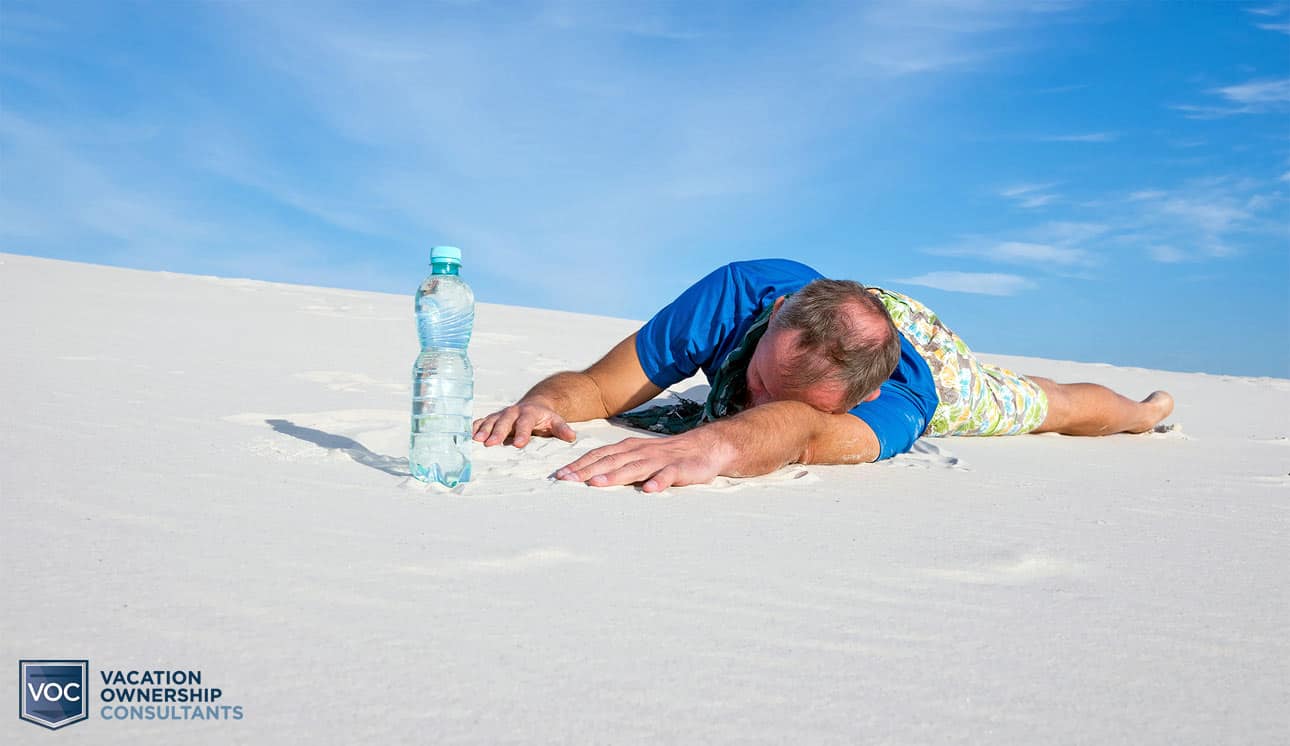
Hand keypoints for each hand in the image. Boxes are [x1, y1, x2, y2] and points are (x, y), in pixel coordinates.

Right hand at [472, 400, 576, 447]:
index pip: (525, 423)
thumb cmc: (545, 418)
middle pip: (504, 422)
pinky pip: (482, 421)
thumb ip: (562, 429)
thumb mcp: (555, 421)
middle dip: (497, 432)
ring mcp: (502, 414)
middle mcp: (513, 412)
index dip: (522, 433)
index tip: (518, 444)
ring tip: (476, 440)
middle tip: (490, 443)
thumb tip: (572, 437)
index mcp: (529, 413)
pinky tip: (467, 436)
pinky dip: (474, 427)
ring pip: (491, 421)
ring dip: (483, 430)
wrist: (535, 405)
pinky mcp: (493, 418)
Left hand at [553, 430, 735, 492]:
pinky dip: (658, 482)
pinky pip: (667, 476)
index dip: (579, 465)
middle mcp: (640, 451)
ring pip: (634, 468)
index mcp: (628, 448)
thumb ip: (618, 464)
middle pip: (610, 461)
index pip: (599, 455)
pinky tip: (649, 490)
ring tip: (596, 484)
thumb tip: (590, 477)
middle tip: (567, 480)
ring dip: (614, 475)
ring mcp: (659, 460)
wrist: (704, 447)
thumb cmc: (666, 456)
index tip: (560, 475)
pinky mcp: (678, 469)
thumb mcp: (638, 456)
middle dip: (587, 470)